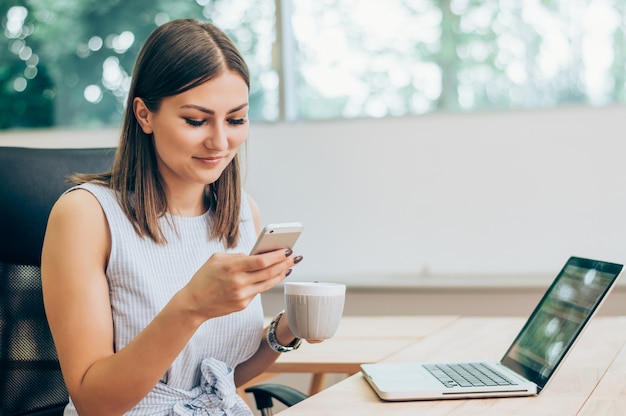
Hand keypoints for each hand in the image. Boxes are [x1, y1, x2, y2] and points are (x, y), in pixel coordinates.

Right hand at [182, 249, 301, 320]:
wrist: (193, 304)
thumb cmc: (204, 278)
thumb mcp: (216, 259)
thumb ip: (236, 256)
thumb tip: (255, 255)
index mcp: (231, 268)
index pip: (261, 261)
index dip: (276, 256)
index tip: (286, 249)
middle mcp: (239, 282)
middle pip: (269, 272)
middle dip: (285, 263)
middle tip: (295, 257)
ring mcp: (242, 295)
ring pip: (268, 283)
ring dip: (281, 274)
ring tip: (290, 266)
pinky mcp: (243, 304)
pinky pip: (259, 291)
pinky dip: (268, 282)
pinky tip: (275, 276)